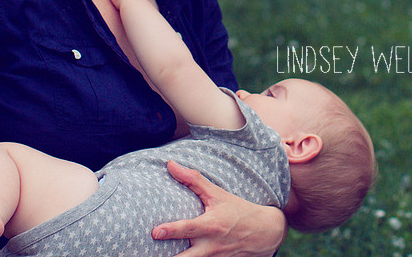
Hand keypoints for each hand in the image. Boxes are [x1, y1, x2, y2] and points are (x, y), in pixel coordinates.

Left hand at [153, 161, 286, 256]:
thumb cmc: (237, 210)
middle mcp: (210, 246)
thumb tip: (170, 164)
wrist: (264, 232)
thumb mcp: (218, 194)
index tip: (155, 232)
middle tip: (147, 254)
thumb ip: (193, 180)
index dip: (171, 231)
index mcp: (211, 225)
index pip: (188, 228)